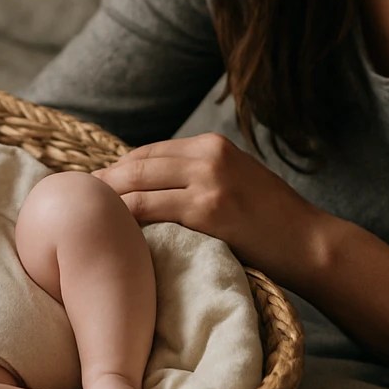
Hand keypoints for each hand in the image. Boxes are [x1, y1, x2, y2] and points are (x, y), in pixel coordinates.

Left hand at [93, 133, 310, 275]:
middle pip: (137, 164)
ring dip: (107, 201)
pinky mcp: (208, 211)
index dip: (117, 168)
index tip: (94, 184)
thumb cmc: (273, 220)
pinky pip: (150, 211)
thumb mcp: (237, 180)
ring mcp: (208, 182)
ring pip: (137, 186)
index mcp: (213, 144)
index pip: (149, 151)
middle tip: (77, 200)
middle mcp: (208, 156)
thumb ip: (200, 174)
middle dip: (103, 182)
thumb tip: (152, 185)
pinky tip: (111, 231)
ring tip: (86, 217)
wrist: (311, 243)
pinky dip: (125, 219)